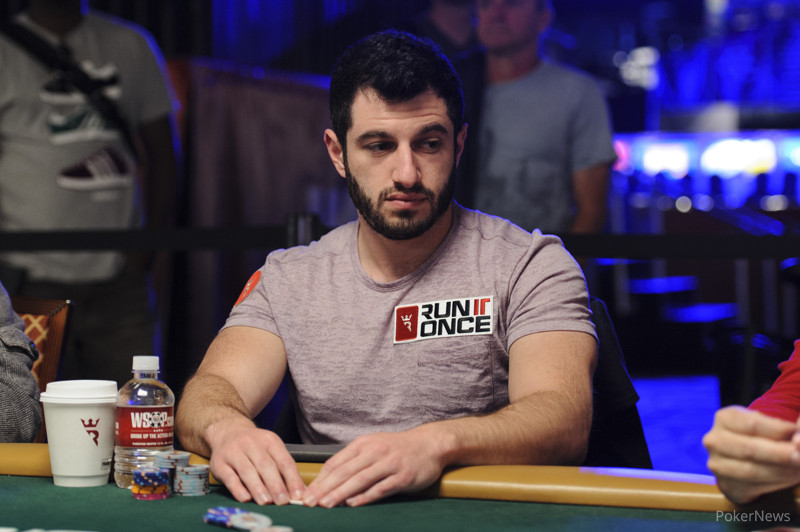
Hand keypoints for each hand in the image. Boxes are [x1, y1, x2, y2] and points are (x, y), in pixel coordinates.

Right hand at [207, 423, 305, 505]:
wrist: (227, 432)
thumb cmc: (254, 447)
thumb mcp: (271, 450)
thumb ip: (283, 470)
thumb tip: (300, 492)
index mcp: (269, 440)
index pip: (284, 461)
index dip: (292, 479)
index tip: (298, 495)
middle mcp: (252, 444)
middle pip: (266, 466)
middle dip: (276, 485)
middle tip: (283, 502)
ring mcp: (234, 452)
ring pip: (248, 471)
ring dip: (258, 488)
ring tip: (266, 502)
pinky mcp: (219, 463)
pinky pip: (229, 477)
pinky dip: (238, 489)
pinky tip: (245, 498)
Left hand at [303, 429, 447, 507]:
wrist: (430, 444)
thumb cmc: (397, 448)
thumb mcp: (373, 447)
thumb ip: (354, 461)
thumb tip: (329, 481)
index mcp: (363, 444)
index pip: (336, 462)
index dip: (320, 479)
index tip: (306, 493)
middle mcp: (375, 451)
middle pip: (345, 472)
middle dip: (325, 488)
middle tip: (309, 502)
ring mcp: (390, 463)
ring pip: (360, 479)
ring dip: (341, 493)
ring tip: (326, 504)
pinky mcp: (403, 476)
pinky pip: (381, 487)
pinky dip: (366, 496)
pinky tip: (353, 503)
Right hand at [702, 405, 799, 503]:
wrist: (740, 458)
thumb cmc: (760, 436)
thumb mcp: (769, 424)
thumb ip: (786, 427)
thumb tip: (799, 434)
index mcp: (724, 418)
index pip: (753, 424)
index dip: (780, 430)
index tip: (797, 433)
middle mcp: (714, 440)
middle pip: (749, 449)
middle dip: (780, 454)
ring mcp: (717, 464)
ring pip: (751, 471)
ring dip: (781, 472)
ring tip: (799, 468)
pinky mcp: (726, 484)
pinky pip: (753, 487)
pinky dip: (776, 484)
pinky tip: (790, 478)